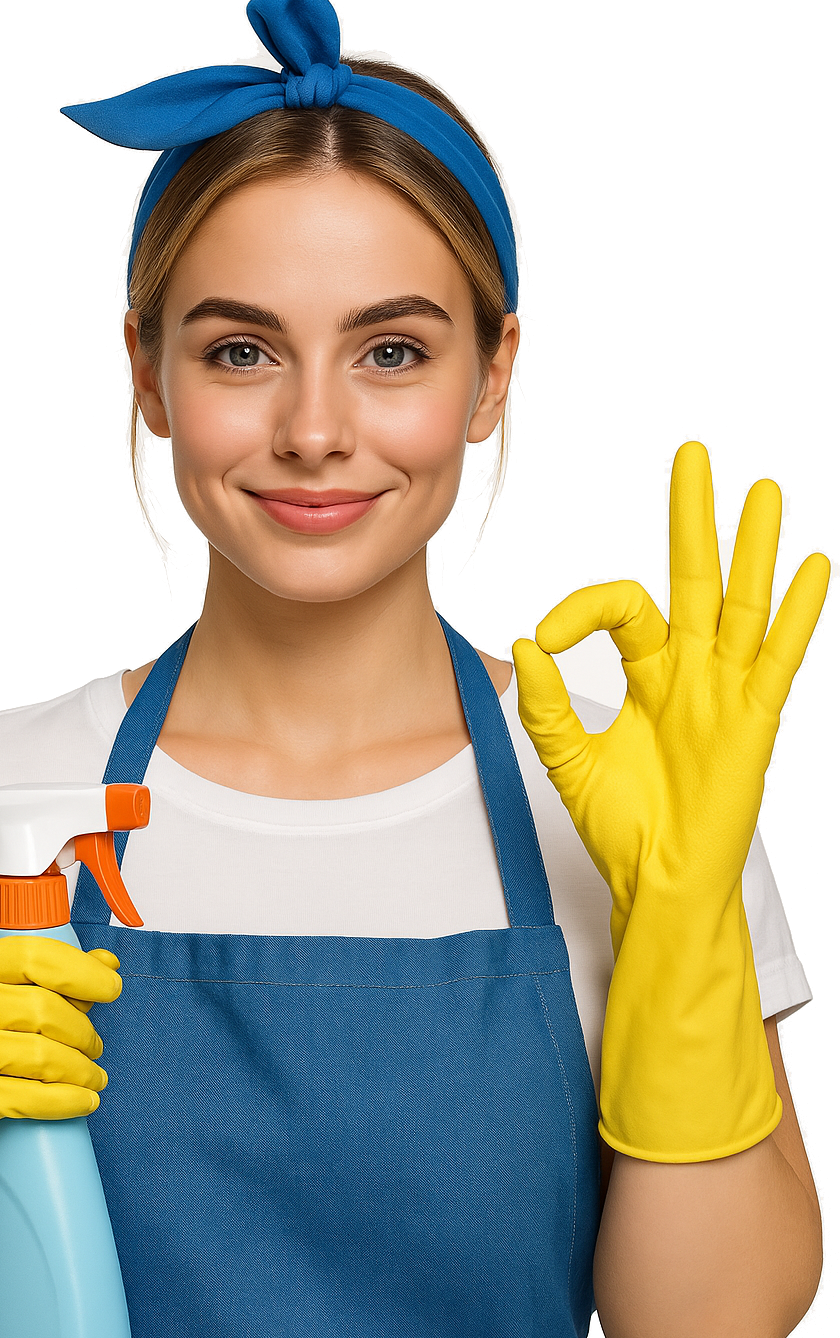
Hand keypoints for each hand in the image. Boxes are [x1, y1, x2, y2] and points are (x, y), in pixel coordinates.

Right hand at [0, 934, 122, 1154]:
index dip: (81, 971)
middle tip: (94, 1047)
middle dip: (82, 1032)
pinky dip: (67, 1101)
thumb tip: (106, 963)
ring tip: (92, 1077)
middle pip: (41, 1009)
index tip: (111, 987)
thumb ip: (58, 978)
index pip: (32, 957)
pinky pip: (28, 1099)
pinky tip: (85, 1100)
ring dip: (81, 1070)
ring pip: (40, 1056)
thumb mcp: (15, 1001)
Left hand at [512, 441, 829, 948]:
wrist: (658, 880)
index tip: (548, 635)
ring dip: (753, 549)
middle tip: (692, 457)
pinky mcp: (755, 721)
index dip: (583, 608)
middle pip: (695, 577)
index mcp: (647, 673)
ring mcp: (728, 691)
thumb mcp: (571, 760)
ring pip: (743, 605)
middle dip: (694, 517)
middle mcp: (691, 671)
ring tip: (760, 492)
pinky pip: (779, 659)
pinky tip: (810, 569)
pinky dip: (798, 615)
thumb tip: (527, 644)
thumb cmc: (621, 826)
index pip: (623, 607)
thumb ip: (549, 705)